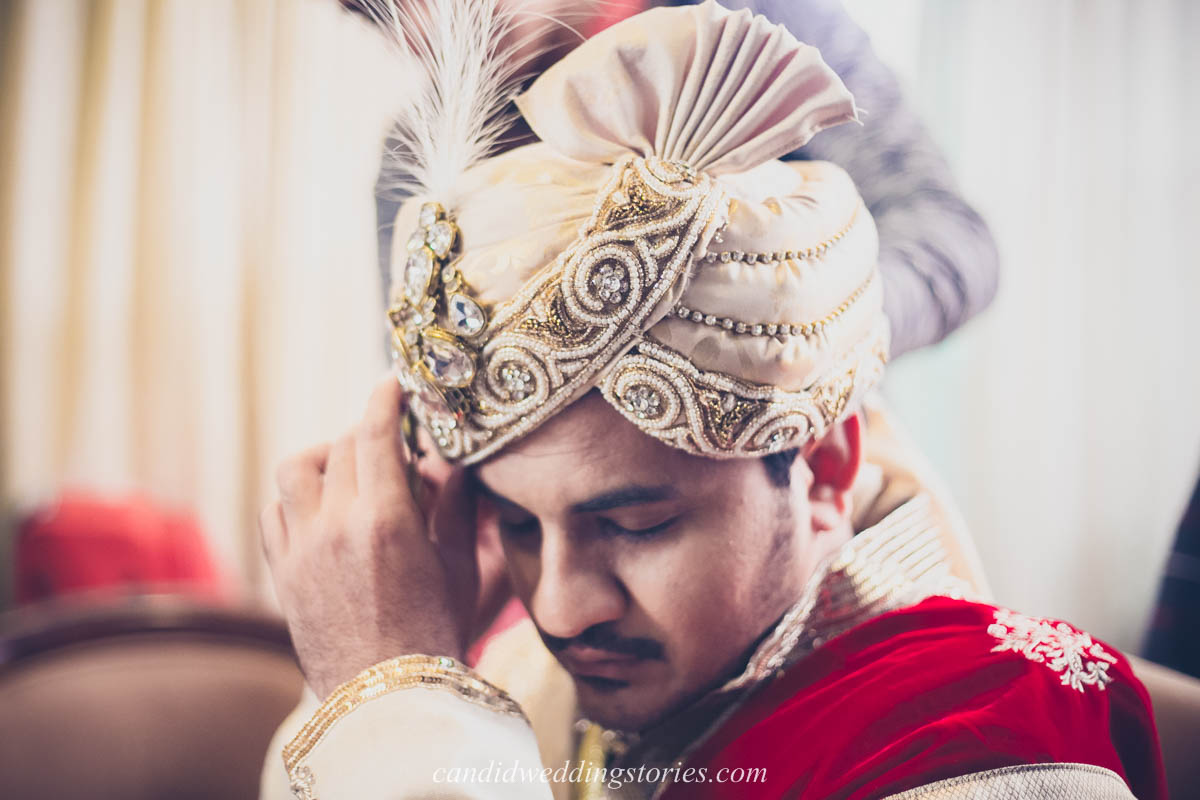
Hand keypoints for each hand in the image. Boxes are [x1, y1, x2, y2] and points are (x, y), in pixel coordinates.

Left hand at [260, 376, 478, 699]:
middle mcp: (335, 525)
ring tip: (347, 469)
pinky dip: (295, 497)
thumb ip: (455, 502)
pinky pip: (274, 511)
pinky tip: (320, 508)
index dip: (385, 398)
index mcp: (385, 519)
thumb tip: (449, 457)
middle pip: (342, 445)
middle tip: (390, 438)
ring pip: (296, 470)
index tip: (394, 383)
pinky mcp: (282, 572)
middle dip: (367, 430)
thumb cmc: (436, 631)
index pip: (375, 432)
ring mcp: (301, 549)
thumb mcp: (460, 564)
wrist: (388, 695)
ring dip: (323, 457)